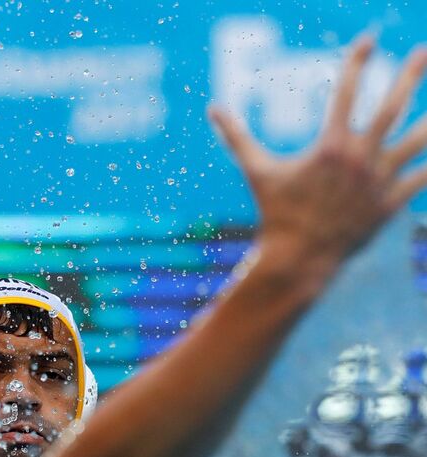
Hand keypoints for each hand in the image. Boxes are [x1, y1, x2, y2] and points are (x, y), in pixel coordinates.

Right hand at [210, 37, 426, 269]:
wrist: (298, 257)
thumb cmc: (275, 210)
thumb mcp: (256, 170)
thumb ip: (236, 136)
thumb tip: (212, 107)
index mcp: (329, 145)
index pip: (346, 92)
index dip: (358, 60)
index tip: (369, 38)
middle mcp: (358, 158)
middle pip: (391, 107)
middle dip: (409, 75)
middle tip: (423, 50)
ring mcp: (377, 180)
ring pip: (417, 140)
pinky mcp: (390, 203)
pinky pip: (421, 177)